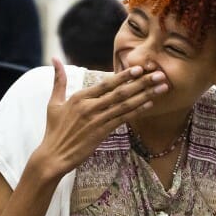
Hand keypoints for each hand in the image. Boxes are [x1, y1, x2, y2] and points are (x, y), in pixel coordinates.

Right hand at [30, 59, 168, 179]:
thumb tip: (54, 59)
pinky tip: (149, 105)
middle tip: (159, 74)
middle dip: (142, 82)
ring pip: (125, 104)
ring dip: (146, 95)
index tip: (140, 68)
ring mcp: (96, 120)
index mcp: (79, 97)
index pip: (106, 83)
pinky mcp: (101, 133)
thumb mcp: (54, 103)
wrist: (53, 155)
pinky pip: (123, 119)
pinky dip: (137, 111)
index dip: (124, 75)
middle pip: (120, 91)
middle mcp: (89, 106)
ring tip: (161, 87)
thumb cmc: (54, 130)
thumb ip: (58, 80)